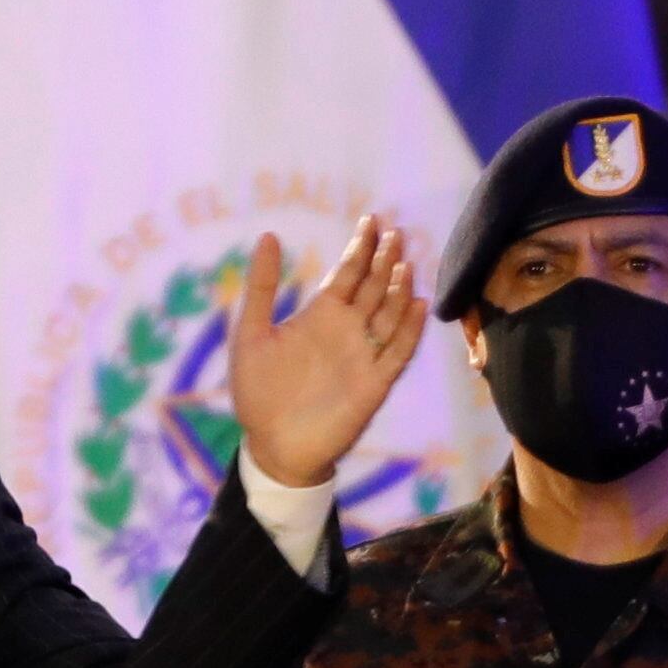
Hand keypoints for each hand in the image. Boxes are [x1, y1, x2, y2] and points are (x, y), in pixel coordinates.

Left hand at [229, 218, 429, 488]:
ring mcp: (364, 354)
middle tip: (395, 231)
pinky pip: (397, 352)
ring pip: (390, 313)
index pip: (347, 273)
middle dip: (385, 260)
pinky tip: (416, 304)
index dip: (360, 248)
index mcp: (320, 315)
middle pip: (373, 286)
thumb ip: (262, 287)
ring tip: (404, 263)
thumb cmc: (258, 393)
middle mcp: (347, 329)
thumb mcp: (251, 335)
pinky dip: (408, 329)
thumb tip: (269, 236)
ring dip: (399, 288)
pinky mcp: (375, 382)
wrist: (273, 447)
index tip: (371, 220)